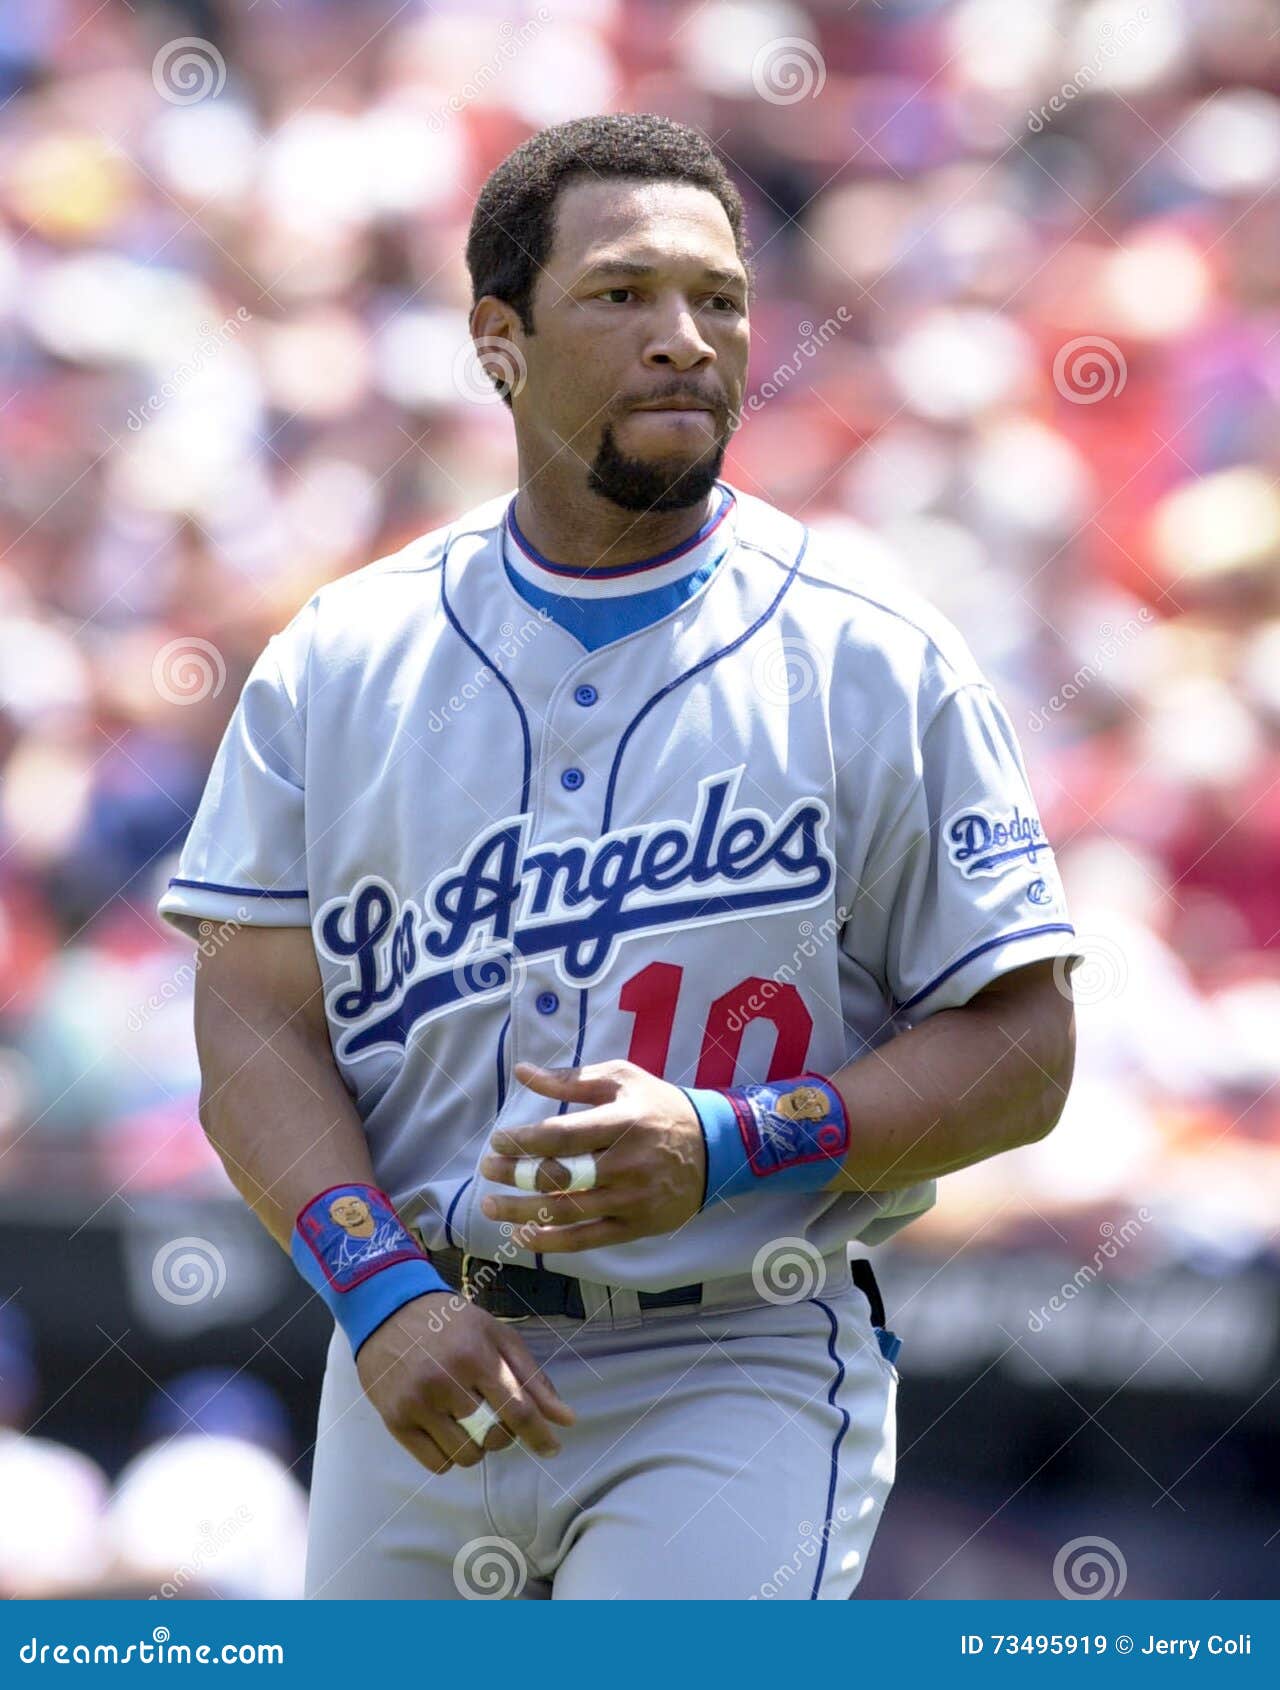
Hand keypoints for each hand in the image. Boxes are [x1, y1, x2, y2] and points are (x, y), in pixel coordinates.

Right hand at [356, 1292, 574, 1473]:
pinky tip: (447, 1430)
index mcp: (476, 1355)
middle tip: (493, 1413)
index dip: (540, 1436)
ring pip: (466, 1456)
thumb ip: (532, 1377)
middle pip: (493, 1438)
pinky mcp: (395, 1421)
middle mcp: (445, 1381)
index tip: (552, 1449)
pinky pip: (437, 1464)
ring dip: (476, 1447)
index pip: (517, 1410)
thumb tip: (566, 1419)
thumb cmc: (450, 1322)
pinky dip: (450, 1456)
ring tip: (468, 1420)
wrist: (388, 1310)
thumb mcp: (496, 1335)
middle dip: (503, 1434)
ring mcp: (417, 1403)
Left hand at [478, 1059, 705, 1252]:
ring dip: (522, 1211)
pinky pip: (588, 1239)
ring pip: (568, 1211)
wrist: (714, 1147)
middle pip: (561, 1175)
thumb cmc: (658, 1107)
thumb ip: (570, 1079)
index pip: (563, 1136)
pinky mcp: (636, 1225)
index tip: (497, 1140)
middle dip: (516, 1174)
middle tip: (487, 1169)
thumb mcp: (621, 1079)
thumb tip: (523, 1071)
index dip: (524, 1141)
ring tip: (490, 1205)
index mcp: (622, 1121)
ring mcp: (632, 1198)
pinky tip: (523, 1236)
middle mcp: (627, 1163)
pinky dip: (552, 1241)